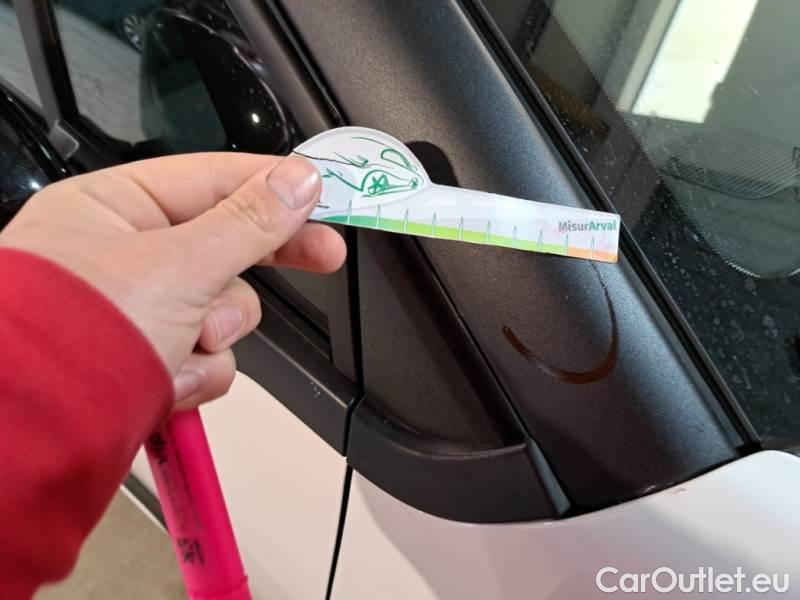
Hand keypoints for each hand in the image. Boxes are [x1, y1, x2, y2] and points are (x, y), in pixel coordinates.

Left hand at [0, 153, 344, 408]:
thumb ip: (250, 222)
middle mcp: (120, 256)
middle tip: (325, 255)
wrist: (32, 439)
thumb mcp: (180, 265)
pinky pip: (202, 354)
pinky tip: (169, 381)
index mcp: (111, 208)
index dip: (274, 188)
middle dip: (259, 266)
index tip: (324, 194)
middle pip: (221, 245)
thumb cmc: (70, 337)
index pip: (212, 180)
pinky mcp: (143, 358)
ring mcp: (133, 311)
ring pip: (218, 309)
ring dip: (215, 333)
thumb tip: (299, 180)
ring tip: (187, 345)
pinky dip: (196, 372)